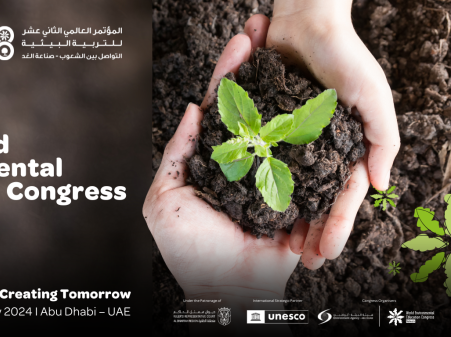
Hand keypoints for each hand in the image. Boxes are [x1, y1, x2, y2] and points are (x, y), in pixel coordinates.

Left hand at [144, 16, 297, 334]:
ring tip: (287, 48)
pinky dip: (314, 132)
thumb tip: (192, 111)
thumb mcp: (164, 199)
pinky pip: (310, 162)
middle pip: (254, 107)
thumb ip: (177, 154)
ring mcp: (273, 176)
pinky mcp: (299, 196)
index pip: (221, 109)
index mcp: (214, 159)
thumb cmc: (187, 250)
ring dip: (286, 86)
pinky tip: (313, 96)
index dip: (228, 75)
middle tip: (263, 31)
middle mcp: (244, 161)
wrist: (224, 291)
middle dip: (259, 69)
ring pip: (281, 124)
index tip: (240, 44)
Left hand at [263, 0, 399, 268]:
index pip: (343, 194)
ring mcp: (294, 138)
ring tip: (281, 249)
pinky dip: (262, 183)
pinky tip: (257, 210)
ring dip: (288, 218)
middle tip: (304, 263)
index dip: (337, 224)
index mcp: (346, 145)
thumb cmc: (345, 57)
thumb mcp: (374, 98)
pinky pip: (265, 158)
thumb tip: (381, 184)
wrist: (307, 21)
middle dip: (311, 230)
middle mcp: (319, 146)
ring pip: (290, 186)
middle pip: (315, 197)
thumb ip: (382, 139)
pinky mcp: (270, 125)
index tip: (327, 251)